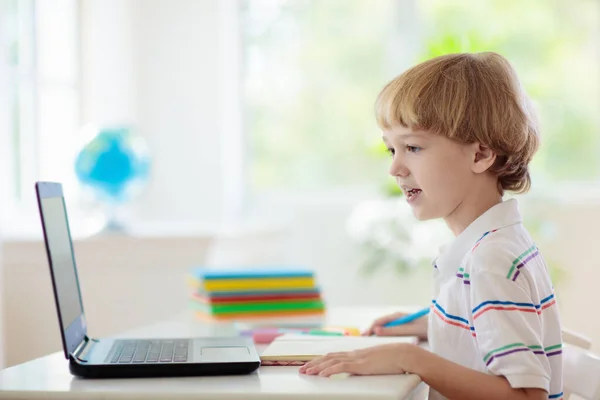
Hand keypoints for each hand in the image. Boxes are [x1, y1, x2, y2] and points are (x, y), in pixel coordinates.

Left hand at [298, 343, 419, 376]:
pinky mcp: (361, 364)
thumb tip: (357, 372)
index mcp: (358, 354)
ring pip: (331, 361)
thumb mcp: (376, 363)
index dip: (322, 360)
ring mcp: (357, 358)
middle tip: (303, 369)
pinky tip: (322, 374)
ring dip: (317, 366)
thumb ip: (365, 366)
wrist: (404, 354)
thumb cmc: (395, 359)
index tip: (312, 364)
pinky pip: (341, 367)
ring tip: (307, 372)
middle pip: (329, 357)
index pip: (335, 355)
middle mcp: (354, 354)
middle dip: (314, 363)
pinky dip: (329, 370)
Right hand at [362, 311, 427, 338]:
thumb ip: (393, 330)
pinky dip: (384, 336)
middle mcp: (396, 318)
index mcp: (396, 316)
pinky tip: (382, 342)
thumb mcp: (409, 330)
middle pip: (380, 324)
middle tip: (363, 339)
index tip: (364, 336)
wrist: (439, 328)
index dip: (370, 328)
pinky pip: (390, 332)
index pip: (378, 321)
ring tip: (369, 341)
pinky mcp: (403, 329)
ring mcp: (400, 323)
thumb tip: (376, 330)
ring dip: (376, 333)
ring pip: (384, 328)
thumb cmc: (425, 328)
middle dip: (371, 330)